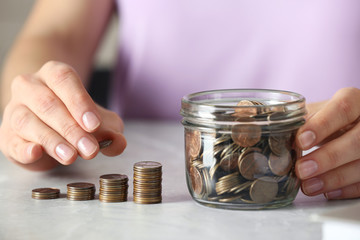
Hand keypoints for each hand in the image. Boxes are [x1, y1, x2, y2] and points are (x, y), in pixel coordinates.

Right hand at [0, 61, 125, 170]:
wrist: (46, 122)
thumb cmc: (75, 116)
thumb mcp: (99, 121)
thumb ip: (111, 131)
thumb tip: (119, 143)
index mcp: (54, 74)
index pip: (64, 80)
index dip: (79, 102)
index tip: (94, 124)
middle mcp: (30, 87)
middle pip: (47, 103)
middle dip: (71, 128)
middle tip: (90, 149)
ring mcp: (14, 110)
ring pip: (27, 121)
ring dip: (51, 140)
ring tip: (71, 156)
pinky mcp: (7, 135)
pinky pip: (12, 140)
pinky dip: (23, 148)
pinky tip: (36, 153)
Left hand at [295, 87, 359, 199]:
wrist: (352, 126)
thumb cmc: (331, 119)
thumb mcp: (318, 113)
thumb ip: (301, 120)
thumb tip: (275, 135)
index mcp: (355, 101)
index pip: (342, 108)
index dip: (321, 126)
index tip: (300, 141)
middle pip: (357, 140)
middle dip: (328, 157)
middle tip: (301, 169)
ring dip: (334, 178)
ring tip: (308, 186)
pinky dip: (347, 189)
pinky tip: (327, 192)